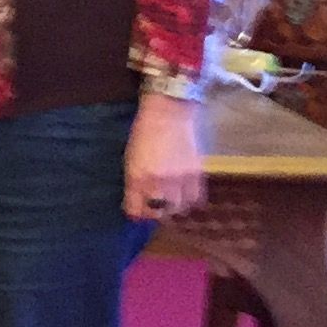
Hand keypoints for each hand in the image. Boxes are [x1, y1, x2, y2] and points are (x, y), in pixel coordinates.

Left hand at [125, 93, 206, 221]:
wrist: (168, 113)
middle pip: (158, 212)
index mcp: (137, 176)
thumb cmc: (144, 133)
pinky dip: (189, 200)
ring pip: (178, 208)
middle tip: (154, 208)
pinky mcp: (196, 173)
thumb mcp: (130, 159)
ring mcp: (179, 178)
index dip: (136, 213)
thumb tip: (136, 202)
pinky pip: (195, 198)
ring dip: (172, 208)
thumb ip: (133, 182)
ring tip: (169, 202)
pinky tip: (184, 195)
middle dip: (154, 213)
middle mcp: (158, 181)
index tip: (137, 211)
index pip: (136, 209)